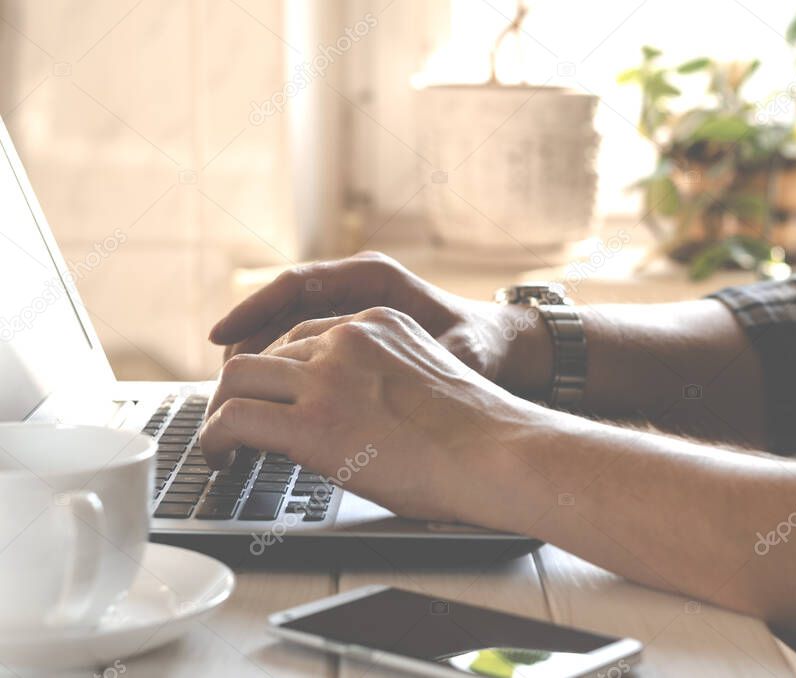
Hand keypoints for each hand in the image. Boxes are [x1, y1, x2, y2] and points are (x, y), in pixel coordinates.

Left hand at [199, 306, 535, 521]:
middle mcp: (349, 336)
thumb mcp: (427, 380)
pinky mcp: (313, 420)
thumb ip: (383, 378)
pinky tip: (223, 458)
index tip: (271, 395)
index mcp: (379, 322)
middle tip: (238, 423)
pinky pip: (234, 417)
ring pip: (238, 377)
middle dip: (246, 388)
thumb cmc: (478, 435)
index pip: (305, 334)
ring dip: (222, 411)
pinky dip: (215, 438)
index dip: (280, 370)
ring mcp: (328, 375)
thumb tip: (358, 414)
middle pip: (267, 352)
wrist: (498, 452)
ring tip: (224, 444)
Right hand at [209, 251, 551, 396]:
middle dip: (248, 340)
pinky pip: (303, 344)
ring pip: (288, 327)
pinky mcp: (351, 333)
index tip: (219, 337)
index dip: (252, 309)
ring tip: (234, 395)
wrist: (498, 348)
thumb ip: (425, 358)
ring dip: (260, 357)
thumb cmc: (478, 344)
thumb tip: (391, 378)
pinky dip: (282, 367)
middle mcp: (356, 288)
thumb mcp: (458, 351)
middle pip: (283, 307)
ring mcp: (351, 309)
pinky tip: (267, 398)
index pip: (297, 285)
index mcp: (374, 277)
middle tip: (221, 381)